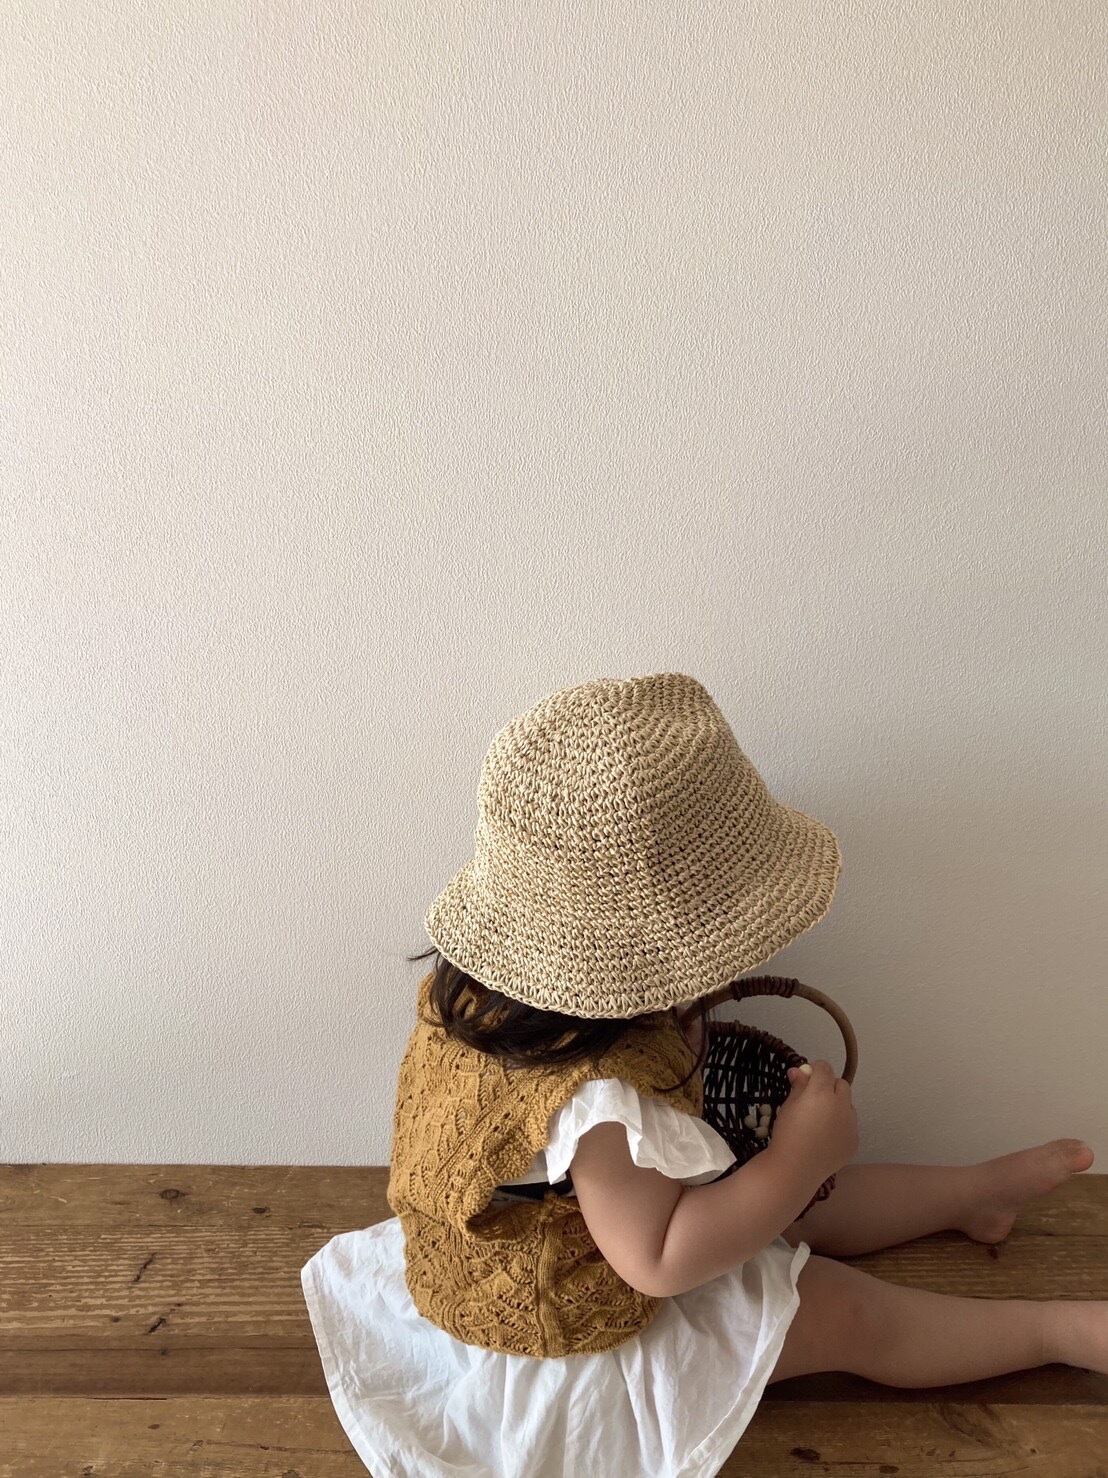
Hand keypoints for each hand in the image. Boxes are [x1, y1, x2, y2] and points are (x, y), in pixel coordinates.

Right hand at [768, 1059, 858, 1187]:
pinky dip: (841, 1125)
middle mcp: (841, 1105)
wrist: (795, 1169)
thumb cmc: (786, 1134)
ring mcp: (851, 1124)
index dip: (815, 1070)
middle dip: (829, 1086)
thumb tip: (800, 1070)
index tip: (806, 1077)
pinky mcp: (854, 1141)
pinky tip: (826, 1137)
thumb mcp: (788, 1106)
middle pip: (841, 1084)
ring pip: (848, 1105)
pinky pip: (850, 1125)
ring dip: (837, 1106)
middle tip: (813, 1099)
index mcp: (822, 1093)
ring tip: (820, 1121)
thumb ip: (798, 1086)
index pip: (824, 1068)